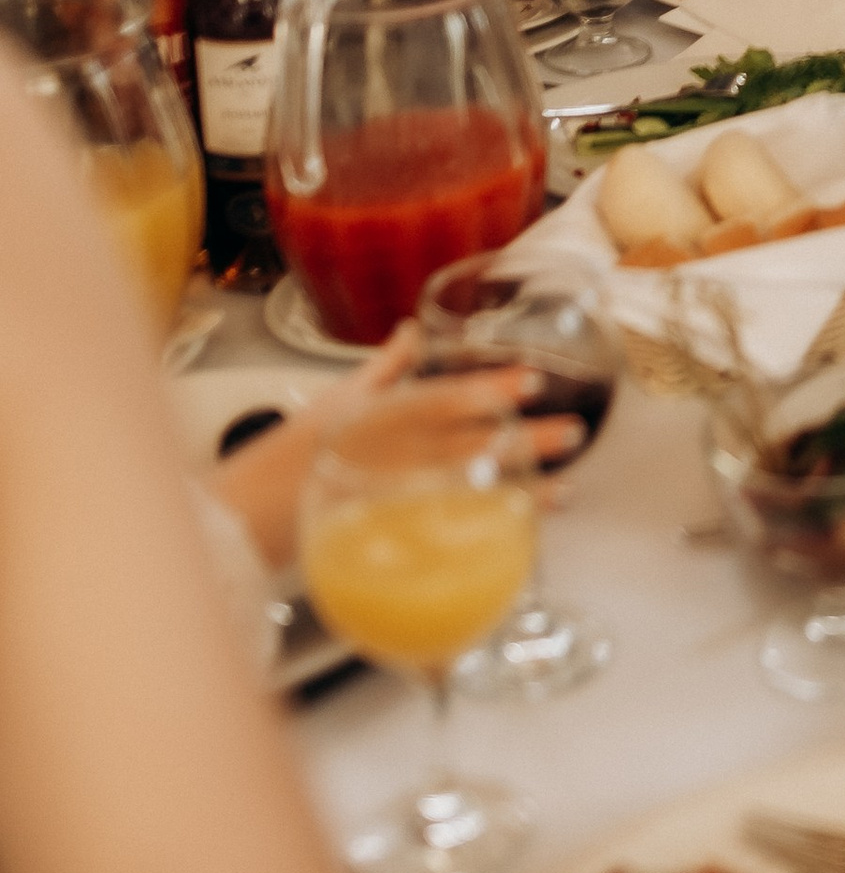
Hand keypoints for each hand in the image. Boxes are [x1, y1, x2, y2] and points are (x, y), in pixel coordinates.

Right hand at [202, 335, 578, 573]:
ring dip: (516, 492)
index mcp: (376, 416)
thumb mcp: (338, 399)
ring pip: (461, 493)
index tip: (532, 381)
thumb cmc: (291, 455)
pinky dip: (480, 540)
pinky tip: (516, 541)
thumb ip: (384, 369)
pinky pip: (441, 541)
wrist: (244, 517)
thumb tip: (411, 330)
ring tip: (564, 491)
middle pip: (463, 446)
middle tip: (571, 435)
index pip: (437, 397)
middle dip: (521, 440)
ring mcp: (387, 500)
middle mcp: (386, 455)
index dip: (486, 387)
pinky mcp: (381, 540)